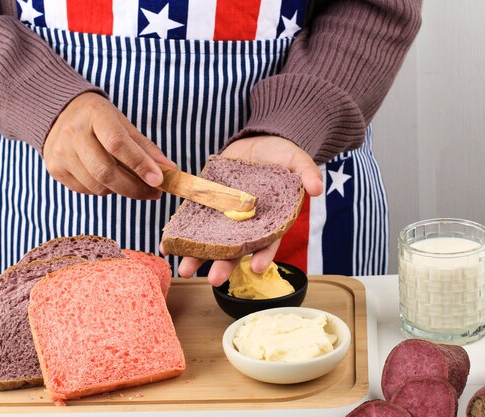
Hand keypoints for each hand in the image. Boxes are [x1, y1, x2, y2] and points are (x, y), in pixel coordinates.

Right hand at [43, 92, 175, 199]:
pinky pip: (85, 190)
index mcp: (95, 115)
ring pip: (97, 186)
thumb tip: (170, 170)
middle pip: (106, 172)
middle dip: (135, 188)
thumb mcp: (123, 123)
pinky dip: (103, 189)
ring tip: (131, 182)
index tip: (159, 180)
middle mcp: (73, 133)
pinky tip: (108, 179)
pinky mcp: (55, 169)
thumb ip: (145, 147)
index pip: (118, 143)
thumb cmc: (98, 119)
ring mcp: (60, 153)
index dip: (140, 164)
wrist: (58, 112)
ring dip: (120, 190)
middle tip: (154, 193)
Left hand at [176, 135, 323, 285]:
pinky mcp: (208, 203)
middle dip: (224, 265)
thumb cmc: (282, 155)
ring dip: (198, 256)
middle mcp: (247, 224)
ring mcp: (226, 215)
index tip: (256, 268)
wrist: (258, 142)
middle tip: (213, 279)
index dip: (263, 256)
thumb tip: (316, 188)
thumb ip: (306, 172)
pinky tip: (168, 244)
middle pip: (236, 249)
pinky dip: (181, 233)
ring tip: (184, 269)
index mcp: (271, 220)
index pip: (268, 242)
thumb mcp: (298, 160)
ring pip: (212, 241)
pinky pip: (194, 221)